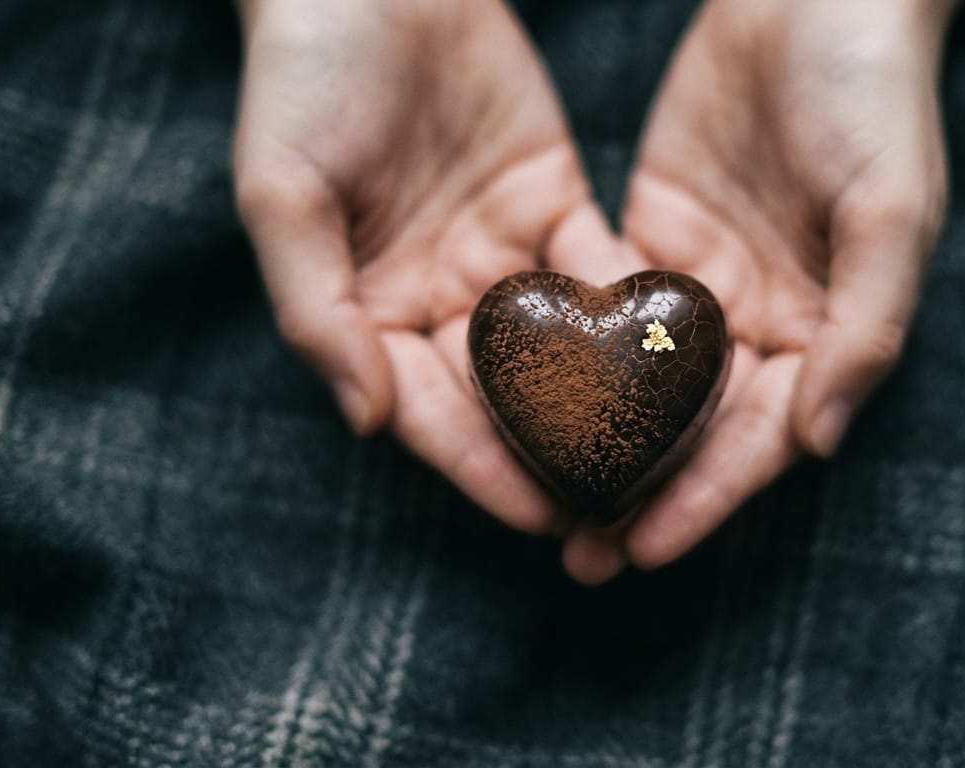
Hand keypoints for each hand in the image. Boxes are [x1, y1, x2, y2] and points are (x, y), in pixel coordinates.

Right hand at [233, 0, 621, 533]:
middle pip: (503, 397)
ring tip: (664, 459)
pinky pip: (598, 271)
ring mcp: (499, 252)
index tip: (539, 519)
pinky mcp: (551, 201)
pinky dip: (633, 314)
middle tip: (619, 515)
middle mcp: (438, 296)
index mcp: (368, 309)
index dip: (480, 467)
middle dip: (556, 458)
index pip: (428, 411)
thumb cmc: (302, 77)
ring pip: (560, 347)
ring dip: (607, 405)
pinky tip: (681, 359)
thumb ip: (318, 309)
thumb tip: (366, 419)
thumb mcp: (282, 194)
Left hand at [563, 0, 955, 581]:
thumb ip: (864, 328)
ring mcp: (703, 283)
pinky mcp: (652, 234)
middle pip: (695, 430)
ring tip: (532, 499)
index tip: (643, 550)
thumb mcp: (890, 209)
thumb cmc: (874, 95)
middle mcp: (763, 321)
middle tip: (577, 555)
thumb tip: (817, 443)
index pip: (762, 439)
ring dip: (594, 444)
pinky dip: (572, 359)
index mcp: (827, 331)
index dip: (706, 499)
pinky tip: (521, 400)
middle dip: (640, 494)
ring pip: (643, 385)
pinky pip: (607, 312)